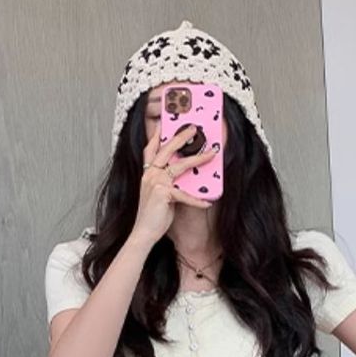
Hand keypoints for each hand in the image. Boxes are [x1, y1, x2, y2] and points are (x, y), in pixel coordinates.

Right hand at [130, 123, 219, 249]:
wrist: (143, 232)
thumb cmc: (152, 216)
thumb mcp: (158, 194)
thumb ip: (167, 182)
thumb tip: (182, 176)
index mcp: (147, 173)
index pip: (150, 149)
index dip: (157, 135)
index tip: (164, 124)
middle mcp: (150, 174)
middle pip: (167, 149)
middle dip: (181, 137)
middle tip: (194, 129)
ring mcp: (156, 182)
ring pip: (180, 166)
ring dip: (198, 159)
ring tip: (212, 154)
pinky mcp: (163, 194)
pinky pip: (185, 194)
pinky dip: (197, 200)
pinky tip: (208, 202)